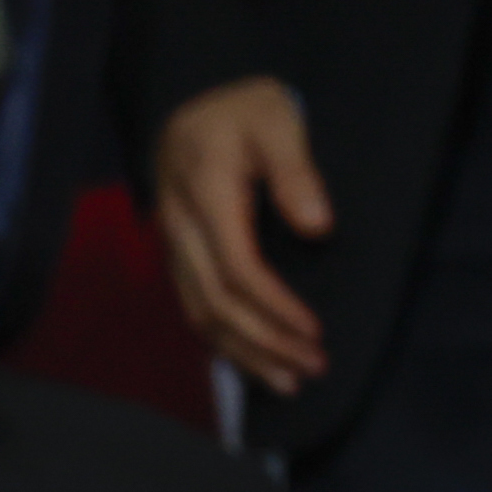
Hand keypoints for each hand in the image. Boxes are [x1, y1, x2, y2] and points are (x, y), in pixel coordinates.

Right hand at [151, 76, 333, 393]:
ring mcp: (173, 246)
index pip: (236, 267)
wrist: (195, 109)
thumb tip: (318, 226)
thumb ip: (296, 170)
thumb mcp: (277, 119)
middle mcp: (179, 228)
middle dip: (265, 341)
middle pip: (216, 302)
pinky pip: (193, 309)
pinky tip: (252, 361)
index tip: (314, 330)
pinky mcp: (177, 257)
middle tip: (313, 367)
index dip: (275, 306)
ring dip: (244, 353)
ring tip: (288, 381)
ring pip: (199, 314)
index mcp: (204, 194)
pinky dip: (223, 343)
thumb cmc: (244, 110)